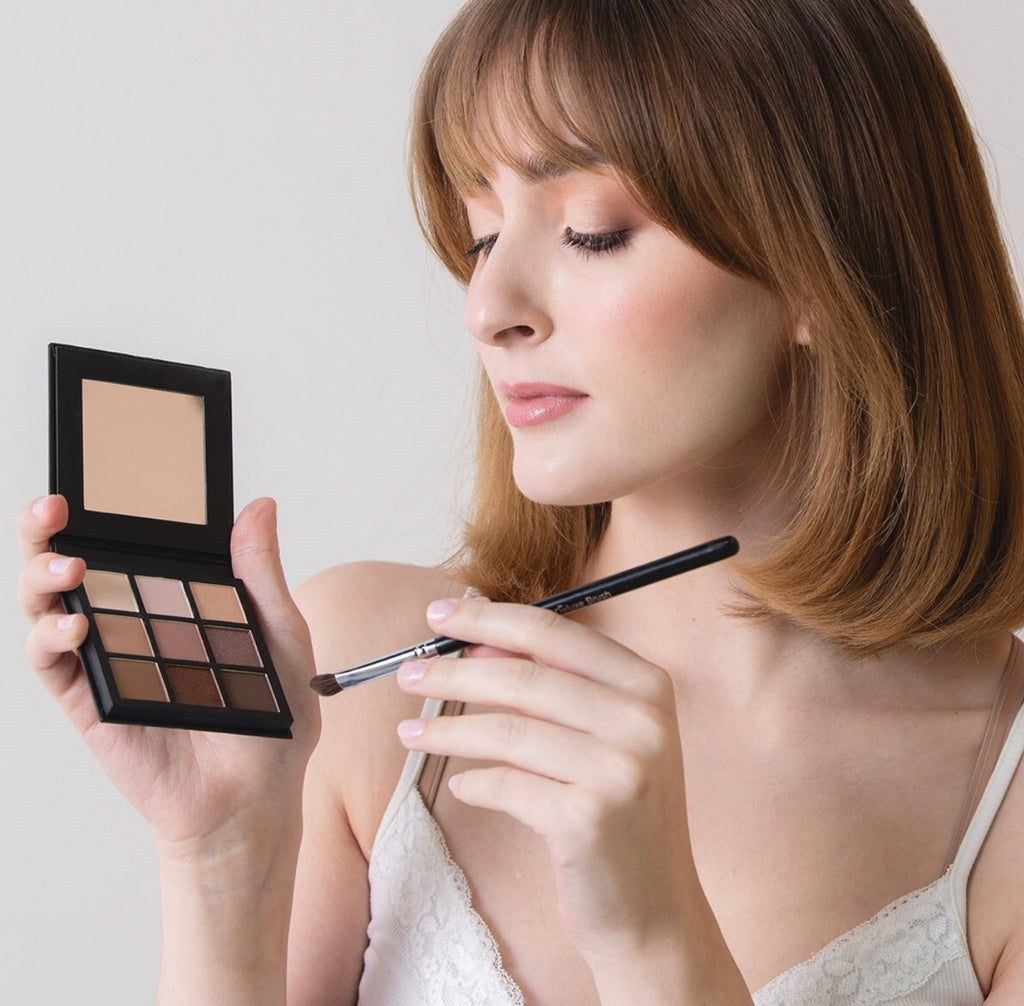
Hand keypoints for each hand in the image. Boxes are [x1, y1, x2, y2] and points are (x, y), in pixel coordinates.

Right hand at [17, 494, 320, 852]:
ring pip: (44, 606)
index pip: (128, 545)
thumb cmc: (271, 717)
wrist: (255, 793)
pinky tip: (76, 626)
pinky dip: (51, 637)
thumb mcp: (279, 634)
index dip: (105, 512)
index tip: (100, 480)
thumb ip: (261, 574)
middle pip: (69, 564)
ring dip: (40, 575)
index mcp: (172, 601)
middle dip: (44, 528)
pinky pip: (50, 663)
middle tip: (53, 505)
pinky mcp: (88, 700)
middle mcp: (128, 622)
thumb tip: (260, 505)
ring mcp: (103, 659)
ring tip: (68, 563)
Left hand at [393, 594, 699, 964]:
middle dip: (453, 672)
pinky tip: (462, 786)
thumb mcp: (605, 735)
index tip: (440, 615)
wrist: (655, 911)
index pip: (555, 632)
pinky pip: (507, 786)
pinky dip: (476, 784)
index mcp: (647, 684)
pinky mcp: (590, 820)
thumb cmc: (621, 813)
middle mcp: (642, 721)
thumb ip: (553, 683)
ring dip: (447, 730)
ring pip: (508, 732)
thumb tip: (480, 642)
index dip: (489, 619)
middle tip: (406, 674)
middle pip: (524, 678)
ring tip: (410, 733)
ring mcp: (620, 770)